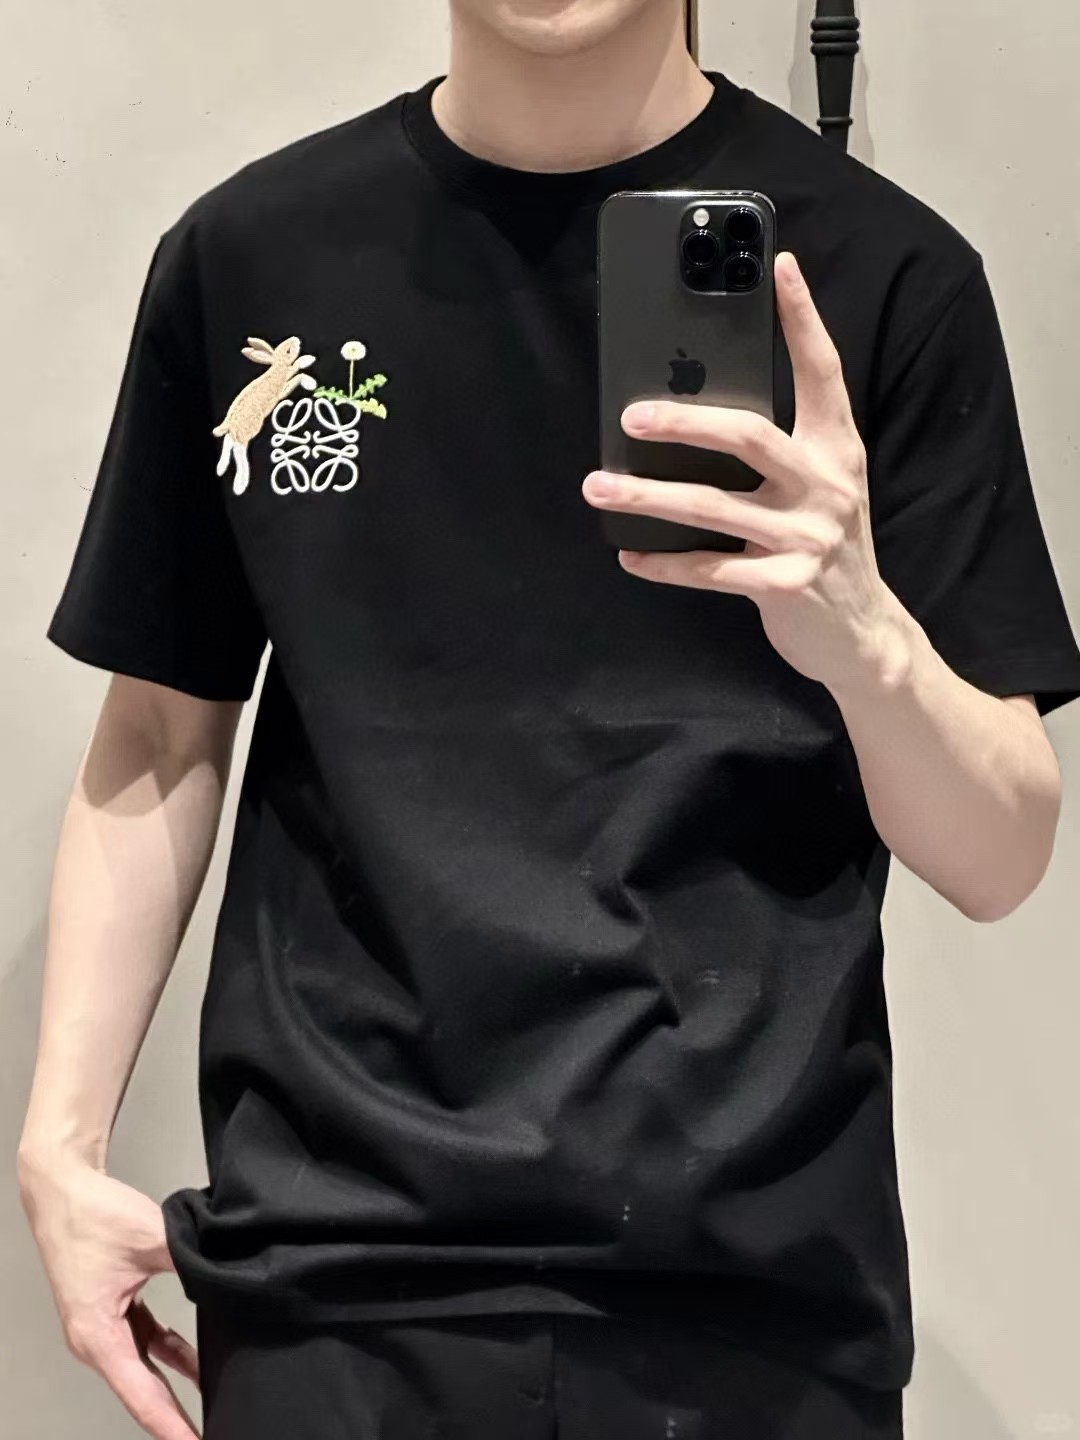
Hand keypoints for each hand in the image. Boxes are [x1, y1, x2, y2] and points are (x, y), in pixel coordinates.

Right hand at [18, 1152, 199, 1438]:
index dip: (172, 1425)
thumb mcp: (152, 1240)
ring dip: (176, 1384)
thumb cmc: (91, 1216)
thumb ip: (190, 1263)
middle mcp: (96, 1340)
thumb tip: (226, 1278)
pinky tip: (198, 1361)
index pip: (143, 1395)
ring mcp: (103, 1326)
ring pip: (146, 1368)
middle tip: (210, 1432)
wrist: (63, 1188)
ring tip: (213, 1403)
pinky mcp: (112, 1309)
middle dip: (176, 1416)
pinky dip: (171, 1353)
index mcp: (97, 1336)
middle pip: (143, 1391)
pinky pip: (145, 1342)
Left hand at [582, 251, 906, 694]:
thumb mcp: (821, 489)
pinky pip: (707, 569)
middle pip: (748, 435)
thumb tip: (702, 415)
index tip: (779, 267)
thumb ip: (782, 451)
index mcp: (837, 450)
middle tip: (630, 416)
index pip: (823, 372)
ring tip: (598, 489)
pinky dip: (663, 563)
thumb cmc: (827, 549)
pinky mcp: (782, 584)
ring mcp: (805, 536)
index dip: (803, 318)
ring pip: (711, 506)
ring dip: (646, 497)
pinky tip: (630, 557)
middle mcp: (825, 485)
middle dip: (684, 422)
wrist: (863, 634)